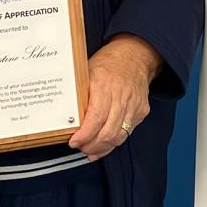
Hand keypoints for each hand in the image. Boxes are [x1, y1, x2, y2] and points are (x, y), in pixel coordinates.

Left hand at [68, 34, 161, 159]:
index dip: (84, 134)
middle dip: (92, 145)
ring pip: (119, 136)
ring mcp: (134, 105)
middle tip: (80, 148)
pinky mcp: (141, 111)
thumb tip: (65, 117)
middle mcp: (121, 96)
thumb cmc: (109, 63)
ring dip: (102, 147)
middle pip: (108, 132)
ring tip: (90, 150)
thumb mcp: (87, 72)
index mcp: (105, 85)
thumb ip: (79, 95)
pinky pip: (127, 133)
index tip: (74, 141)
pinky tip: (104, 146)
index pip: (96, 118)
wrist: (135, 56)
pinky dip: (114, 142)